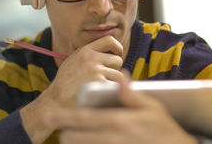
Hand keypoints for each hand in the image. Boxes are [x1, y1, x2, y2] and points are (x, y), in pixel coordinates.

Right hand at [41, 35, 123, 106]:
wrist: (54, 103)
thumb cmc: (64, 84)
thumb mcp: (72, 61)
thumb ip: (89, 54)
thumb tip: (109, 50)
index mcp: (85, 51)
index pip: (110, 40)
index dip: (117, 47)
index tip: (117, 55)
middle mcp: (91, 59)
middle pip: (117, 60)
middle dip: (114, 70)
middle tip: (103, 79)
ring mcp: (96, 72)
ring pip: (119, 75)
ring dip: (113, 82)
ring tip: (100, 89)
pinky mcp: (100, 85)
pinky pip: (117, 86)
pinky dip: (113, 92)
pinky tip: (103, 96)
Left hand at [44, 71, 198, 143]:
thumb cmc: (162, 127)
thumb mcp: (150, 106)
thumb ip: (130, 93)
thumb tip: (120, 75)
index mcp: (118, 121)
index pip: (83, 119)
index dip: (64, 118)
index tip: (49, 116)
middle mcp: (111, 138)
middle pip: (76, 138)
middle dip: (66, 133)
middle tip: (63, 130)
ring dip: (75, 142)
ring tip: (73, 136)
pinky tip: (89, 141)